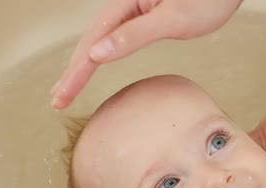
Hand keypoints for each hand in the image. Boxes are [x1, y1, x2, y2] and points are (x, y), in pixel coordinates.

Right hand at [51, 0, 241, 109]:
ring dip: (83, 64)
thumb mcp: (172, 20)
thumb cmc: (208, 0)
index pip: (92, 43)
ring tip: (67, 87)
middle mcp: (124, 3)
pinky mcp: (143, 15)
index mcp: (126, 2)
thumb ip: (134, 36)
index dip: (76, 73)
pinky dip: (101, 53)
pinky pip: (114, 36)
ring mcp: (133, 9)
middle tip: (57, 100)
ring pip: (100, 39)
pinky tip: (94, 62)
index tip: (61, 97)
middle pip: (90, 40)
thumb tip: (96, 55)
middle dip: (73, 71)